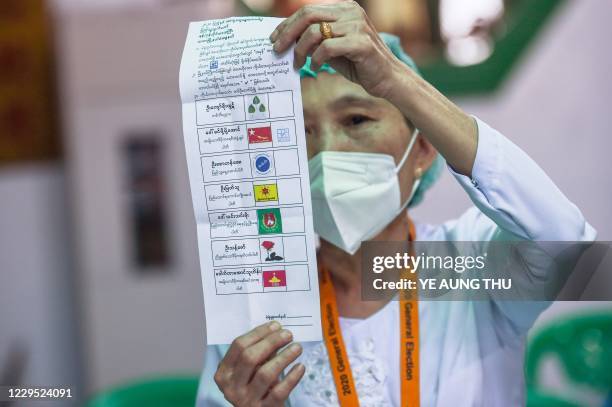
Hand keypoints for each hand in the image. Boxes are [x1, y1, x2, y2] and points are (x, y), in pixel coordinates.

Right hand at [214, 321, 304, 405]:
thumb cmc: (253, 386)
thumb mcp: (249, 371)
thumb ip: (258, 353)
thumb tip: (277, 331)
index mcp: (224, 373)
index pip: (239, 346)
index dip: (258, 333)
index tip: (276, 325)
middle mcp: (232, 387)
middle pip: (250, 357)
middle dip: (271, 342)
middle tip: (288, 334)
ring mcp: (246, 401)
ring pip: (265, 374)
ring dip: (284, 357)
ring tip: (297, 347)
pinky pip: (279, 391)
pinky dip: (291, 377)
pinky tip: (300, 366)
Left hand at [270, 0, 405, 98]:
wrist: (387, 78)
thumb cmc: (359, 64)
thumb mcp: (333, 47)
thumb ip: (315, 39)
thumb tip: (287, 39)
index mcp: (344, 8)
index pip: (308, 10)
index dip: (287, 24)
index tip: (274, 39)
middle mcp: (351, 12)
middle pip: (308, 15)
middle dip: (287, 33)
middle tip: (277, 50)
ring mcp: (357, 26)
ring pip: (314, 32)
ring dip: (300, 50)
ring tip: (297, 64)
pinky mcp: (360, 43)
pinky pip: (327, 48)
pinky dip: (316, 60)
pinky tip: (316, 68)